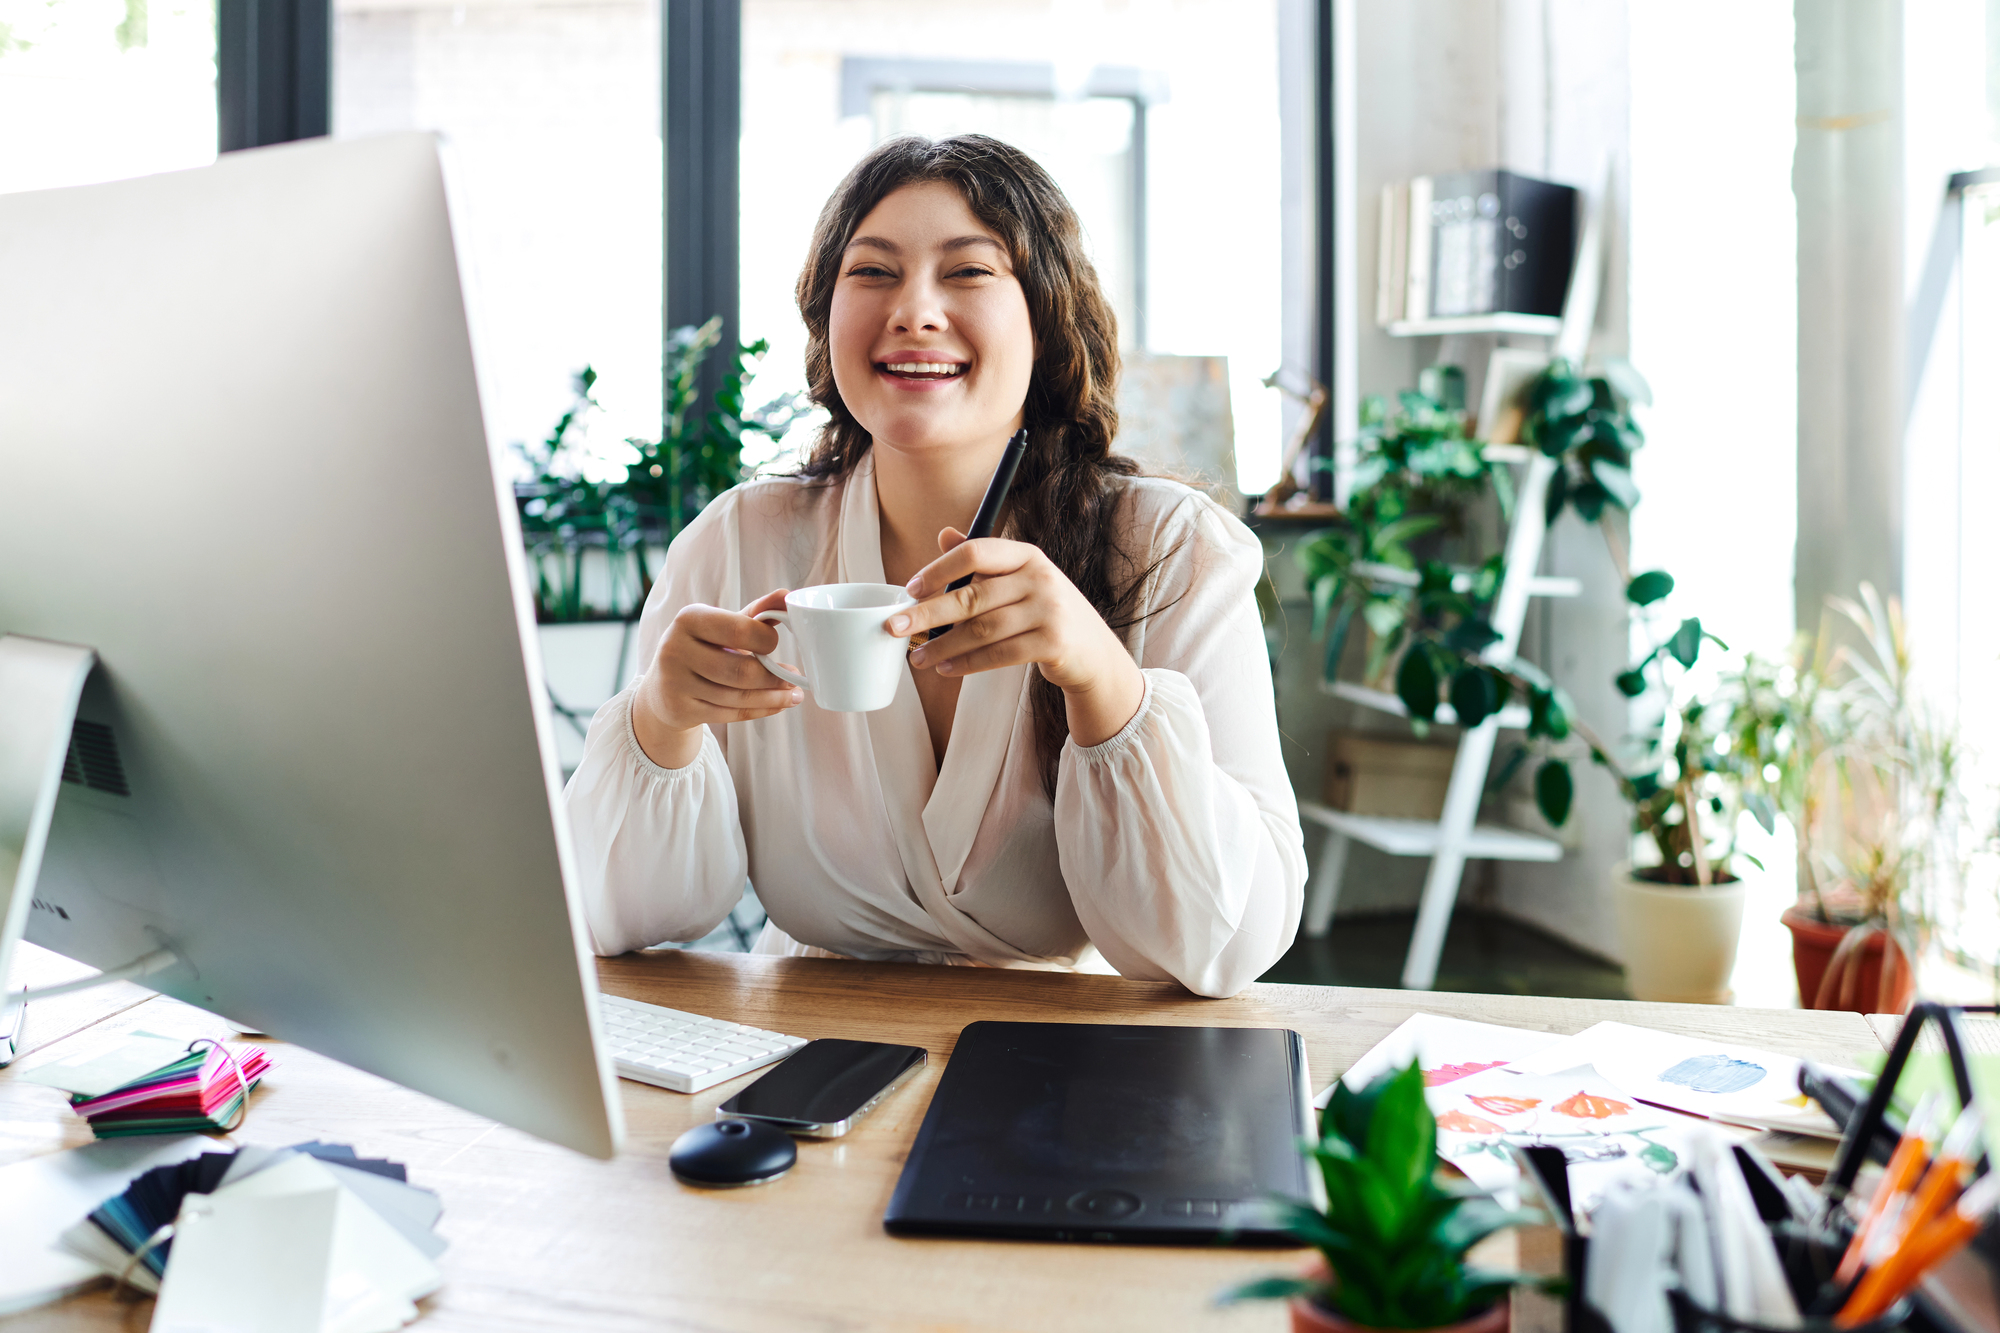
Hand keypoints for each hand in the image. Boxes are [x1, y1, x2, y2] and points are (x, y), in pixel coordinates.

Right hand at [631, 589, 802, 767]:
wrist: (663, 688)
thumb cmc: (702, 649)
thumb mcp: (724, 626)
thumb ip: (757, 612)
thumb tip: (788, 595)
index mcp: (689, 618)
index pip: (739, 630)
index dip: (766, 640)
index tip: (775, 644)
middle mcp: (676, 648)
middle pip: (740, 670)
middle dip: (774, 676)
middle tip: (795, 677)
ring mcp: (675, 682)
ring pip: (737, 696)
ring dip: (773, 697)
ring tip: (793, 694)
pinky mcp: (680, 709)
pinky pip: (730, 714)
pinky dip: (760, 711)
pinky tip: (777, 705)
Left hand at [888, 530, 1144, 746]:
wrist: (1091, 650)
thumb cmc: (1044, 610)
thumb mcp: (1019, 579)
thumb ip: (983, 560)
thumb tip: (943, 534)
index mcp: (1027, 555)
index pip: (976, 551)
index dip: (939, 569)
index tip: (910, 589)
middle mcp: (1040, 577)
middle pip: (972, 595)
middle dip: (928, 614)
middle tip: (895, 628)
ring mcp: (1049, 610)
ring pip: (982, 629)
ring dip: (943, 646)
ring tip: (917, 658)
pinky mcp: (1053, 643)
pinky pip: (999, 655)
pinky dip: (968, 664)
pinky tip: (946, 669)